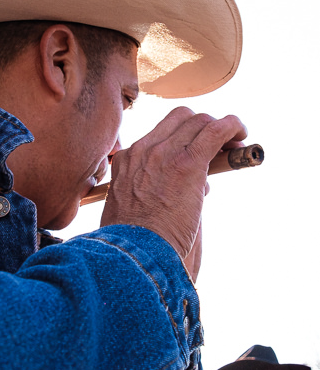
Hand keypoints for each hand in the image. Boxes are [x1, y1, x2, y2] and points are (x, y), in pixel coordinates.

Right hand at [100, 108, 246, 267]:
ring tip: (235, 143)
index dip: (183, 137)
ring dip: (221, 128)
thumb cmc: (134, 241)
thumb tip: (197, 188)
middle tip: (220, 146)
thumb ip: (156, 192)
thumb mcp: (131, 208)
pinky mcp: (188, 163)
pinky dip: (233, 126)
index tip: (196, 151)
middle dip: (202, 126)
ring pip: (199, 120)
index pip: (159, 134)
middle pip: (180, 119)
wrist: (134, 251)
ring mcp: (164, 153)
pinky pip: (216, 130)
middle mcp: (144, 150)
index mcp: (127, 161)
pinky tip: (242, 132)